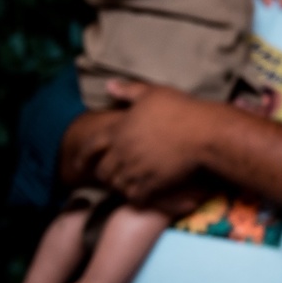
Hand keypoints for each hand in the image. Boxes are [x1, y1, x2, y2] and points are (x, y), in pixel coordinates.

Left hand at [91, 80, 211, 203]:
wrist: (203, 133)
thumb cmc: (179, 109)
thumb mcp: (152, 93)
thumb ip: (128, 91)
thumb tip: (109, 85)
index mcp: (119, 130)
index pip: (91, 146)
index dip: (83, 155)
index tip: (78, 162)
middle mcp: (123, 152)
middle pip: (102, 170)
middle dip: (104, 173)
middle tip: (110, 175)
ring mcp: (136, 169)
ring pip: (117, 185)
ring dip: (119, 185)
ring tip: (126, 184)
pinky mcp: (152, 183)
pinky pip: (135, 197)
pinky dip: (136, 197)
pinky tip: (142, 194)